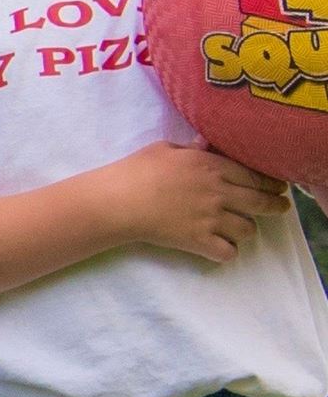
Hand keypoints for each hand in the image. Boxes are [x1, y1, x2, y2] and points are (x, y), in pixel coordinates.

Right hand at [107, 141, 288, 261]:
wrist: (117, 201)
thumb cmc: (136, 170)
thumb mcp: (164, 148)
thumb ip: (190, 148)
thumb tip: (205, 145)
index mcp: (212, 167)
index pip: (255, 176)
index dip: (271, 183)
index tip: (278, 186)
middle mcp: (219, 193)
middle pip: (261, 203)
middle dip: (275, 206)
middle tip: (279, 208)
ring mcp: (211, 219)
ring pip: (248, 229)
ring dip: (246, 229)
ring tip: (239, 228)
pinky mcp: (199, 241)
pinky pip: (228, 252)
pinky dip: (227, 251)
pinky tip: (220, 247)